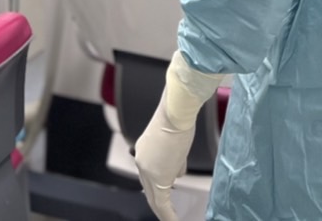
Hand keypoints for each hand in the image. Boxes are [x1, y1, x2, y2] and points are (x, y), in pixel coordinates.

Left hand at [133, 51, 224, 220]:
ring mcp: (147, 170)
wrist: (177, 111)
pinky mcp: (157, 177)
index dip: (156, 187)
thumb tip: (178, 171)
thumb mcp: (176, 140)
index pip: (149, 174)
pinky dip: (168, 215)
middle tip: (167, 215)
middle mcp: (142, 160)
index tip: (165, 194)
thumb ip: (174, 159)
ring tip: (172, 219)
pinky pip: (161, 203)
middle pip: (148, 189)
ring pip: (154, 197)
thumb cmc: (179, 116)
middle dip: (158, 204)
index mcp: (145, 149)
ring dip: (164, 210)